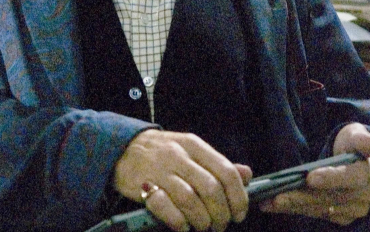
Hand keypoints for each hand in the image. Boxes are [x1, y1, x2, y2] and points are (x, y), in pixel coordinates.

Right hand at [113, 129, 251, 231]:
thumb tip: (247, 174)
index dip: (238, 197)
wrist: (122, 148)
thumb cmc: (162, 152)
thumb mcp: (191, 150)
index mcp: (194, 145)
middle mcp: (179, 155)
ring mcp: (160, 170)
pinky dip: (179, 222)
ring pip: (191, 200)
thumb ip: (218, 163)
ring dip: (202, 220)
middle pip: (211, 189)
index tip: (240, 213)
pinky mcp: (144, 186)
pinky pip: (167, 208)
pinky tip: (183, 226)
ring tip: (203, 226)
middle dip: (221, 213)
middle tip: (221, 224)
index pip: (226, 172)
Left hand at [259, 123, 369, 225]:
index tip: (310, 177)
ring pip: (322, 209)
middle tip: (278, 196)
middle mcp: (364, 195)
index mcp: (369, 172)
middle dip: (304, 197)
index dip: (332, 178)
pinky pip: (317, 214)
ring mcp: (354, 209)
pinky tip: (274, 206)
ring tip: (270, 203)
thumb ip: (361, 139)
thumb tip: (369, 145)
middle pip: (332, 197)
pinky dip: (296, 209)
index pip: (352, 178)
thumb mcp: (357, 134)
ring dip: (295, 206)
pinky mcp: (342, 216)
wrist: (360, 163)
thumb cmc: (352, 145)